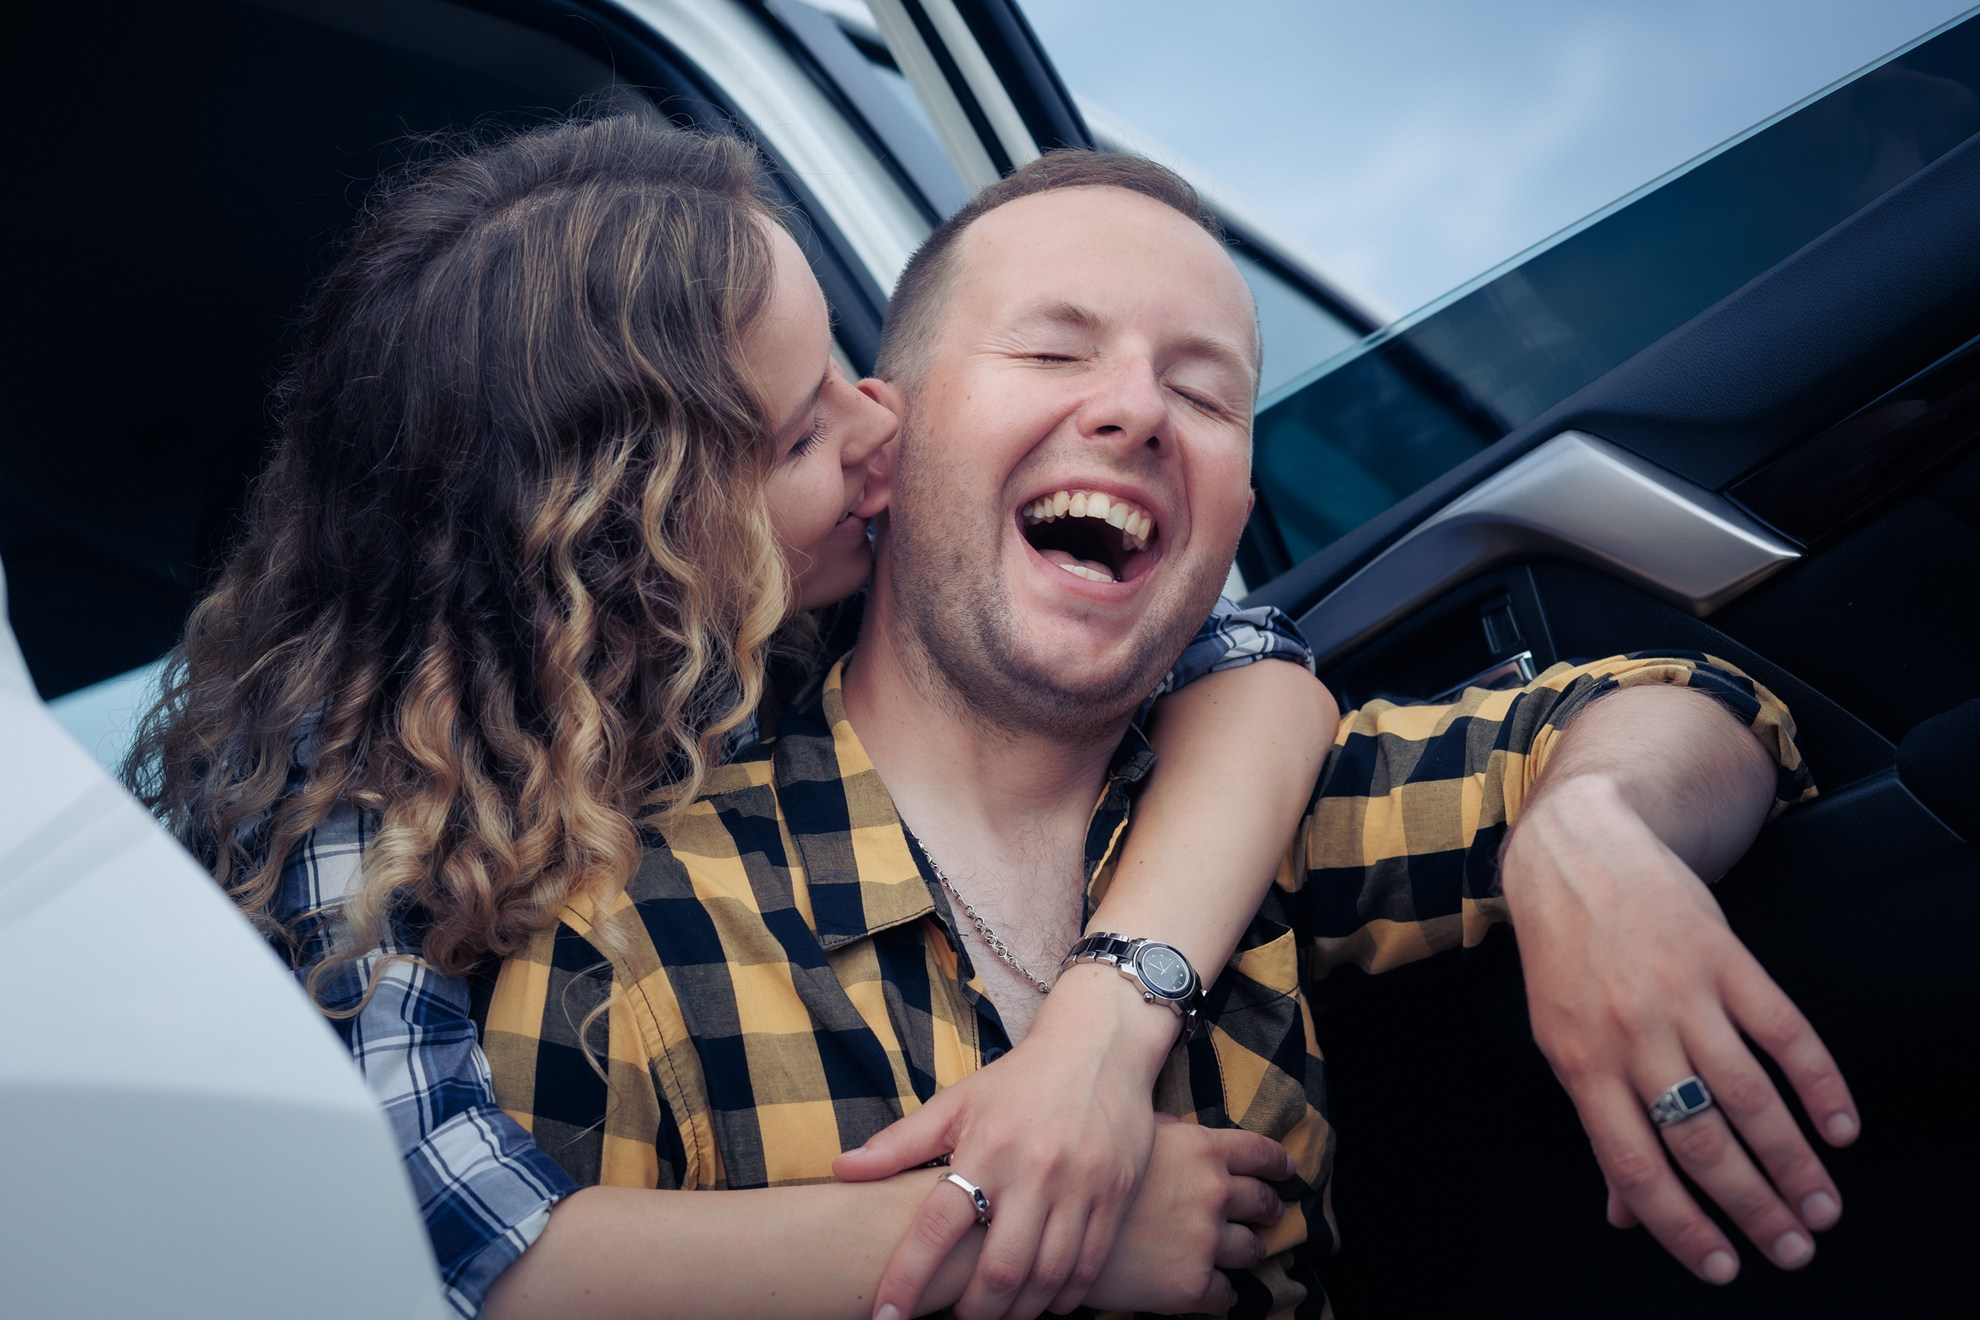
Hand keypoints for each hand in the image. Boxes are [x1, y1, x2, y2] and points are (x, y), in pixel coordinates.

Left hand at [833, 967, 1177, 1319]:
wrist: (1100, 1045)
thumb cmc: (1020, 1079)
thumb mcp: (957, 1101)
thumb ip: (900, 1142)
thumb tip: (842, 1169)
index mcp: (987, 1147)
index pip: (939, 1226)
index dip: (909, 1277)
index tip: (887, 1316)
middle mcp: (1035, 1170)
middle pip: (999, 1269)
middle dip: (974, 1313)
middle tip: (958, 1319)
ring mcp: (1080, 1185)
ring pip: (1047, 1275)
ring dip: (1018, 1312)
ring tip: (997, 1315)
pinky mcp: (1114, 1195)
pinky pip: (1089, 1265)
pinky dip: (1065, 1296)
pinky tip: (1045, 1301)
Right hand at [1084, 1116, 1290, 1315]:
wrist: (1054, 1231)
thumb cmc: (1087, 1173)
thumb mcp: (1130, 1135)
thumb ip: (1167, 1133)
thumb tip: (1179, 1130)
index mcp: (1203, 1150)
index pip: (1261, 1154)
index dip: (1278, 1164)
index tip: (1287, 1171)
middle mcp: (1214, 1194)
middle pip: (1263, 1203)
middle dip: (1268, 1209)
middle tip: (1268, 1213)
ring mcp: (1206, 1242)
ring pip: (1252, 1250)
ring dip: (1246, 1250)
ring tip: (1237, 1252)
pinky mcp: (1193, 1286)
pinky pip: (1226, 1295)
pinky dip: (1222, 1293)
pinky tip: (1212, 1290)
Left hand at [1503, 775, 1859, 1283]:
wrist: (1574, 853)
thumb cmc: (1564, 958)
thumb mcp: (1560, 1038)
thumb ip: (1598, 1122)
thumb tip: (1625, 1214)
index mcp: (1581, 1063)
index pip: (1635, 1165)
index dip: (1680, 1225)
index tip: (1722, 1267)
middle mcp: (1632, 1035)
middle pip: (1702, 1141)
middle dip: (1753, 1206)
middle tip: (1793, 1249)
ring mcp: (1682, 995)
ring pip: (1749, 1097)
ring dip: (1793, 1160)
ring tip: (1821, 1206)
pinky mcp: (1726, 959)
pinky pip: (1784, 1033)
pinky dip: (1820, 1085)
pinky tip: (1840, 1128)